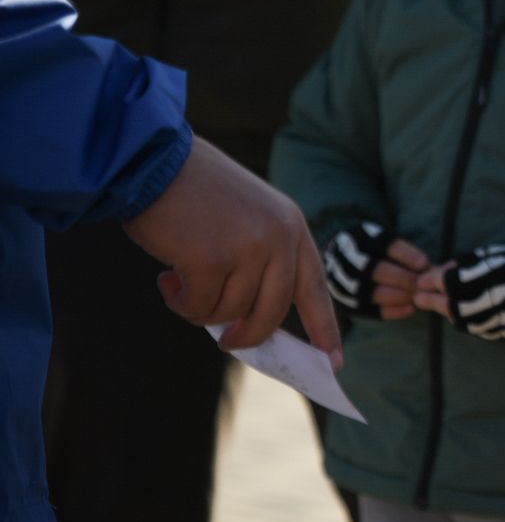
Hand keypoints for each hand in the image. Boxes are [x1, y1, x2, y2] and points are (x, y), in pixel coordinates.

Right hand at [123, 137, 341, 363]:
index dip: (324, 327)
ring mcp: (247, 249)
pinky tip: (167, 277)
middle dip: (248, 335)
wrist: (153, 159)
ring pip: (231, 313)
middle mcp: (278, 238)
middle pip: (273, 313)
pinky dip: (181, 302)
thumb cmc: (193, 192)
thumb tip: (249, 324)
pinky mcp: (211, 261)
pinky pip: (199, 307)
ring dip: (201, 309)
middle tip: (227, 341)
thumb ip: (258, 262)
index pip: (315, 286)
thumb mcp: (247, 218)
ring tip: (180, 281)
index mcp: (292, 227)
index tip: (334, 362)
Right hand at [325, 222, 430, 319]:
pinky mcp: (344, 300)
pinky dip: (391, 311)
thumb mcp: (386, 242)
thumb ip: (409, 255)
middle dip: (405, 279)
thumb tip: (440, 269)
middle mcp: (347, 258)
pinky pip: (369, 310)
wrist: (340, 258)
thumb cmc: (375, 250)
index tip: (424, 264)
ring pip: (372, 292)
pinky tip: (410, 309)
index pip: (386, 245)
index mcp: (361, 237)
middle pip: (378, 270)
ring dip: (399, 296)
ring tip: (417, 297)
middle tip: (423, 285)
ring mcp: (342, 281)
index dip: (407, 255)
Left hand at [414, 243, 504, 338]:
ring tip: (438, 306)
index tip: (422, 280)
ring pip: (460, 320)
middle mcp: (483, 301)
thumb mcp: (491, 254)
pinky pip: (476, 327)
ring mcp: (492, 318)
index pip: (444, 282)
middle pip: (448, 305)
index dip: (430, 281)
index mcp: (479, 279)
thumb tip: (442, 271)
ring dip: (446, 312)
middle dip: (431, 300)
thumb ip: (465, 264)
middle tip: (419, 298)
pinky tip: (461, 314)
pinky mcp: (500, 330)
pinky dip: (464, 320)